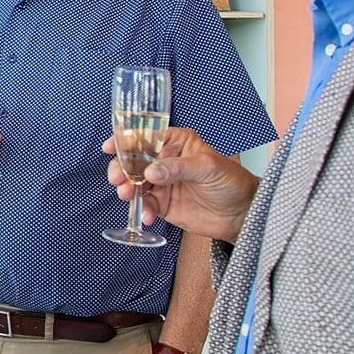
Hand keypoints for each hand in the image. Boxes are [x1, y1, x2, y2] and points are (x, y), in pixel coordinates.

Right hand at [103, 126, 259, 242]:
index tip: (111, 147)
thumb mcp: (208, 167)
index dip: (127, 140)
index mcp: (177, 143)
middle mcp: (166, 161)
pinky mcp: (163, 204)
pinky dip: (142, 210)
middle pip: (134, 161)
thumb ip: (178, 168)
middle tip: (118, 178)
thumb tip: (151, 171)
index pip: (147, 137)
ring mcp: (162, 183)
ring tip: (127, 195)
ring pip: (134, 184)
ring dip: (127, 190)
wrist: (242, 214)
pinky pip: (145, 205)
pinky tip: (148, 215)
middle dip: (122, 169)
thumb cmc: (232, 182)